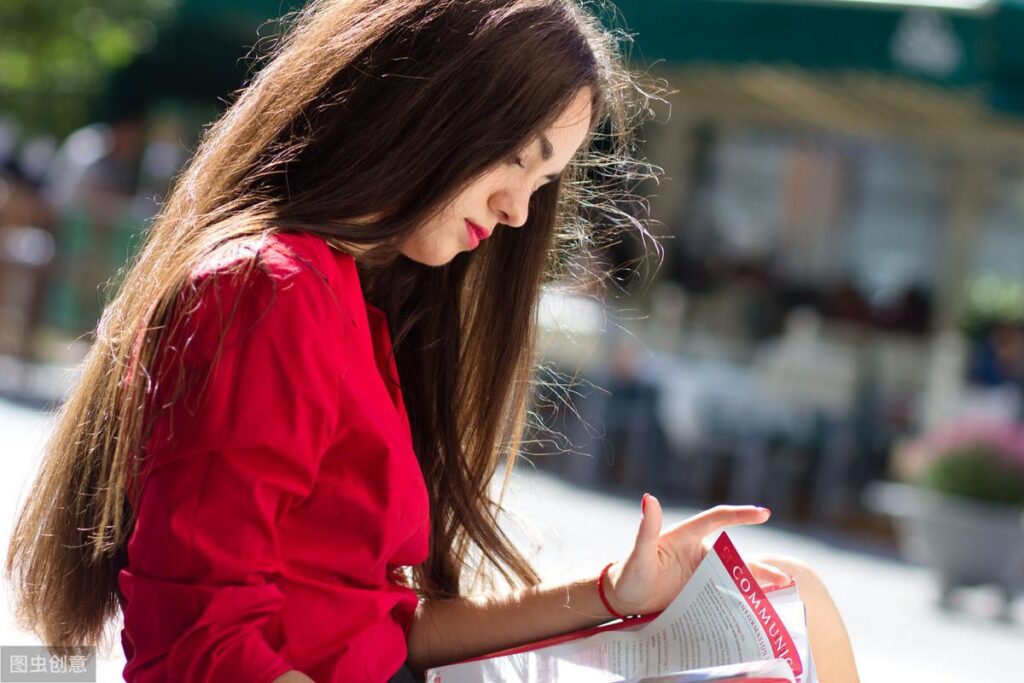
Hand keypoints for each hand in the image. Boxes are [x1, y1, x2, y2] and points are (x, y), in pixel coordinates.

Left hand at [603, 495, 790, 616]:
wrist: (624, 599)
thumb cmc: (629, 573)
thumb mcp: (639, 553)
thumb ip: (647, 529)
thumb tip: (649, 498)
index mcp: (687, 537)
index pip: (717, 519)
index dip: (740, 516)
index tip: (764, 514)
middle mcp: (699, 554)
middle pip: (734, 557)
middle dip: (760, 568)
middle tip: (784, 578)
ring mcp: (701, 575)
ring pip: (735, 577)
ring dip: (757, 585)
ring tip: (781, 594)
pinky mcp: (701, 594)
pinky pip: (726, 596)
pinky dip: (744, 601)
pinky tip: (761, 611)